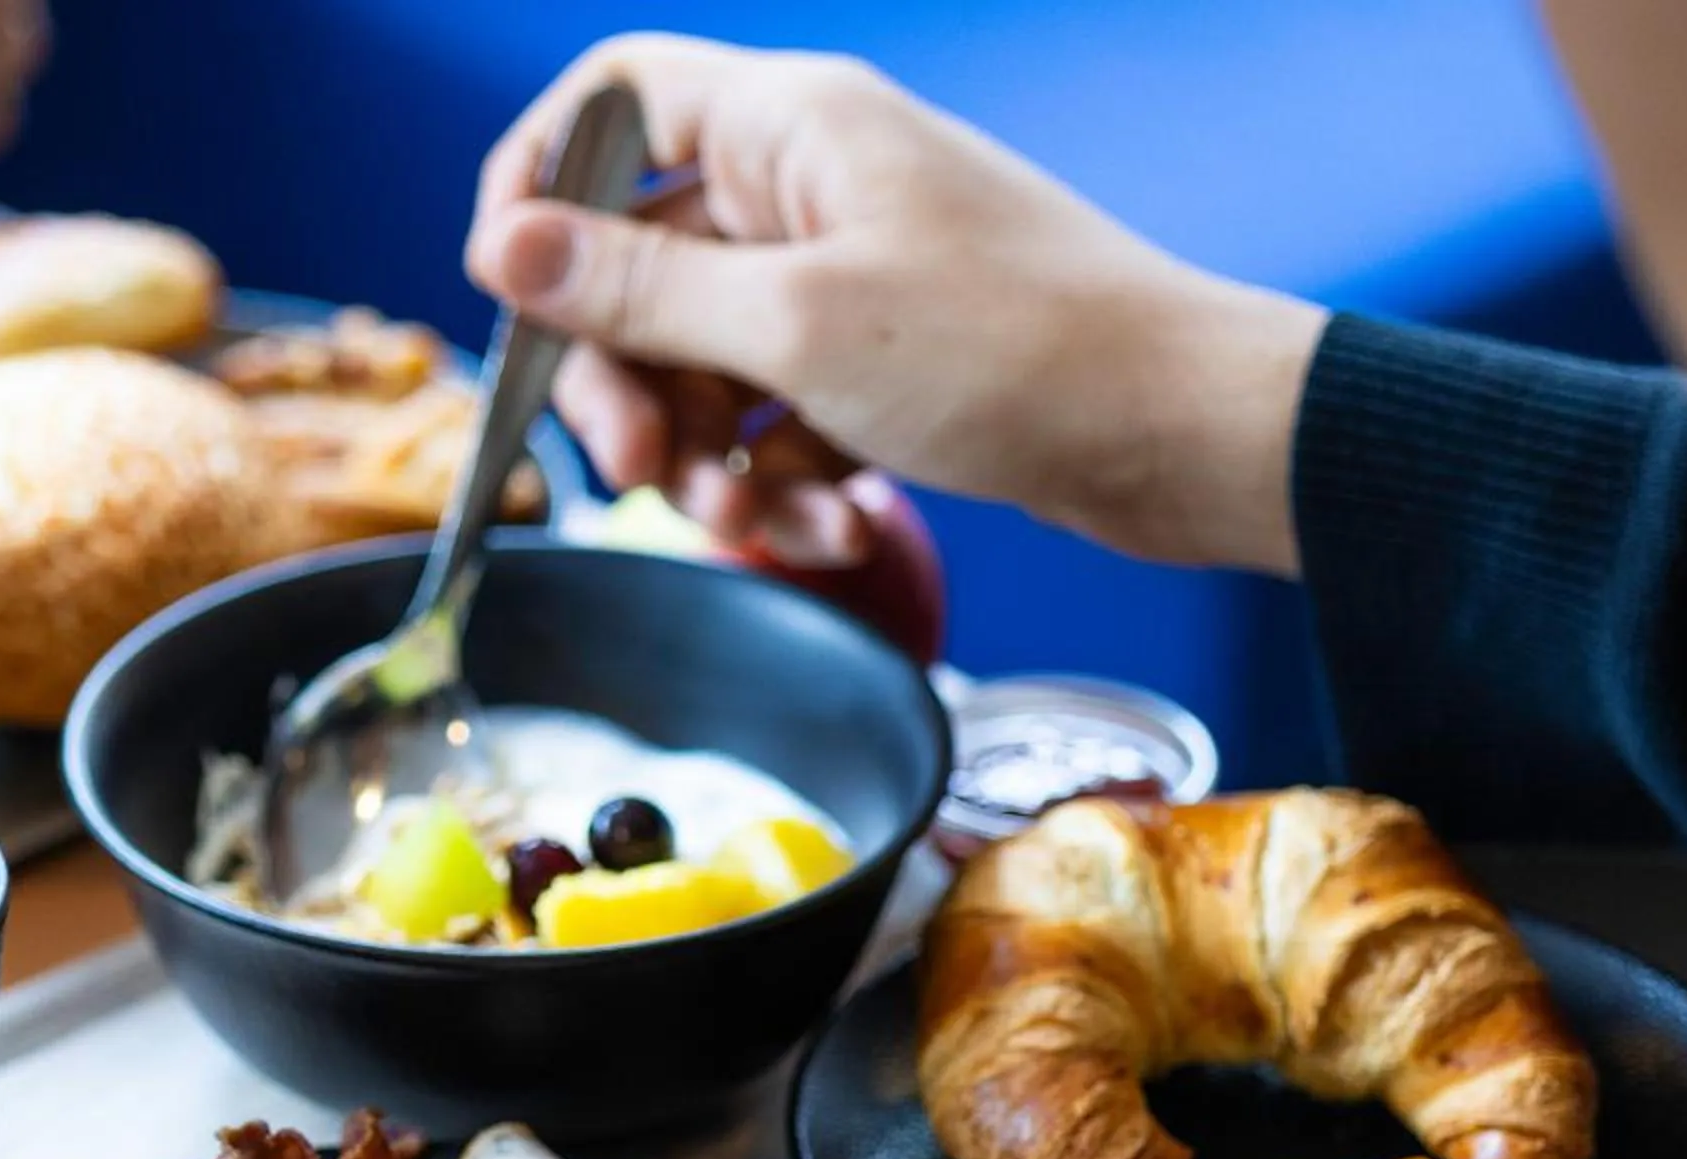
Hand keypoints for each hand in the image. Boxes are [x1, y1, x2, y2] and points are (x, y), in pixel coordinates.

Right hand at [465, 35, 1325, 573]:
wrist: (1182, 436)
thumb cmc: (1020, 352)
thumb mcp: (797, 327)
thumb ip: (639, 290)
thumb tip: (504, 250)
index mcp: (789, 129)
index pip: (613, 103)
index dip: (538, 187)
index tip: (513, 295)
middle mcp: (809, 186)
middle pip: (638, 265)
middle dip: (626, 381)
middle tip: (636, 466)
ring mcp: (845, 275)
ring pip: (701, 364)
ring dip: (708, 461)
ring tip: (756, 521)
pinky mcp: (877, 361)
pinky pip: (774, 419)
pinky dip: (784, 485)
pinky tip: (833, 528)